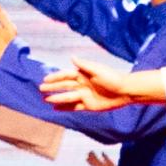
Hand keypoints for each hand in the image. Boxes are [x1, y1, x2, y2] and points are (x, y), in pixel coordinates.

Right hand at [40, 62, 162, 110]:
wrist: (125, 91)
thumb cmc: (113, 78)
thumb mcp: (98, 70)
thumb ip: (84, 65)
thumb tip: (72, 57)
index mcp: (83, 74)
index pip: (66, 75)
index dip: (56, 77)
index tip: (45, 79)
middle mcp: (82, 85)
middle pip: (64, 86)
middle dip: (53, 87)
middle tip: (41, 89)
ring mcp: (84, 96)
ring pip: (67, 97)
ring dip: (56, 97)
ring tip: (45, 99)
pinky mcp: (88, 106)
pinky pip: (74, 107)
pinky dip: (64, 108)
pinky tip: (55, 108)